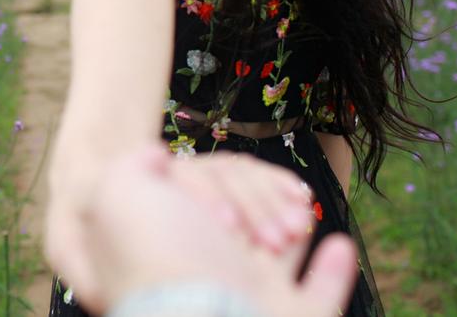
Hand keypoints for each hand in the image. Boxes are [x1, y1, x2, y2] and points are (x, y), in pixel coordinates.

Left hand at [79, 143, 358, 316]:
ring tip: (297, 224)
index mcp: (171, 248)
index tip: (221, 217)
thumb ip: (133, 168)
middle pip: (243, 214)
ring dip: (292, 223)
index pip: (201, 194)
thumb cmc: (161, 264)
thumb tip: (157, 155)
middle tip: (264, 228)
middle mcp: (208, 275)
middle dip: (258, 205)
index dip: (212, 190)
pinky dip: (332, 268)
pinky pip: (321, 291)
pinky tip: (337, 244)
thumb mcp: (119, 196)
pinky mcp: (292, 316)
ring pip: (280, 247)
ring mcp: (250, 297)